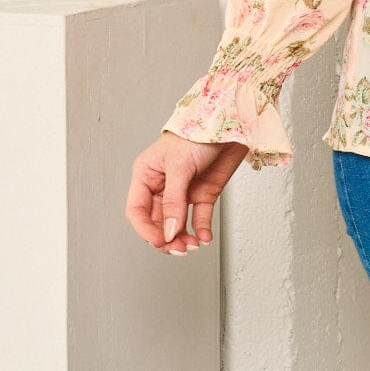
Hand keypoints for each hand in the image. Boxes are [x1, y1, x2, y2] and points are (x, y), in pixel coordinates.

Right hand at [125, 132, 247, 255]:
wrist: (231, 122)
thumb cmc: (197, 132)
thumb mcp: (180, 166)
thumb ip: (173, 200)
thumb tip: (169, 231)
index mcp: (146, 175)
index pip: (137, 210)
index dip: (145, 229)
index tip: (160, 241)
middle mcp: (162, 185)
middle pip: (157, 222)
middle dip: (167, 238)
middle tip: (180, 248)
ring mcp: (183, 191)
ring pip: (176, 224)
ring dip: (183, 238)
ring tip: (193, 245)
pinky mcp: (203, 193)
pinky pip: (198, 217)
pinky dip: (201, 230)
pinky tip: (204, 237)